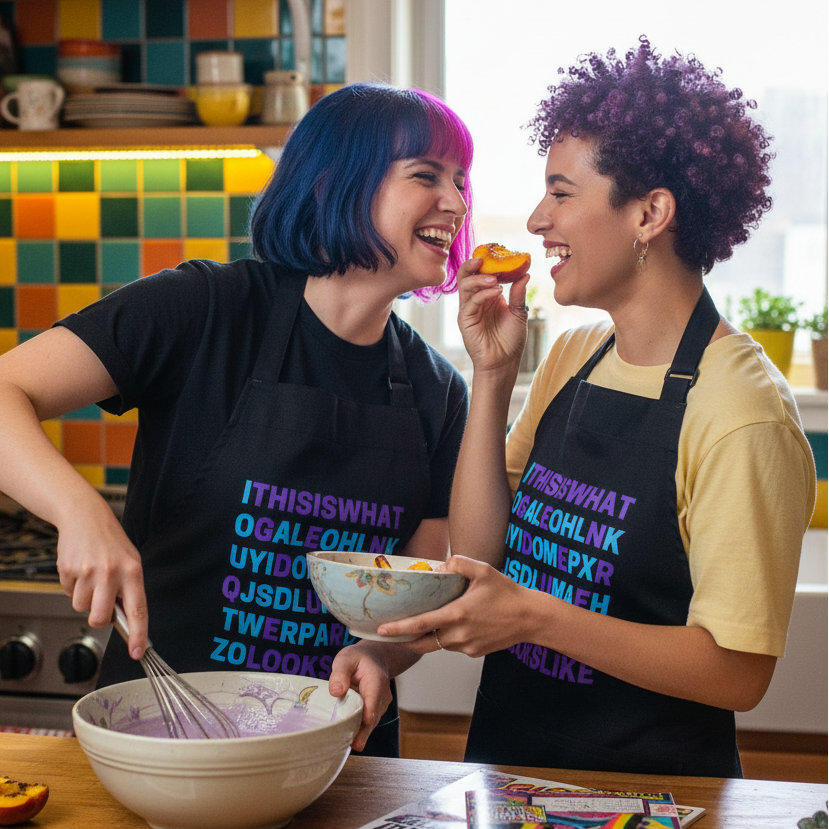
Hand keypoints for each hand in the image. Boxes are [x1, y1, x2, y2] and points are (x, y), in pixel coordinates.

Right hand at [56, 496, 147, 659]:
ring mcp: (88, 572)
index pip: (138, 610)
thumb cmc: (111, 541)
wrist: (85, 516)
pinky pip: (69, 593)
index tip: (138, 652)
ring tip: (90, 577)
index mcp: (133, 571)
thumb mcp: (130, 561)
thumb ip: (129, 589)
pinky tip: (80, 569)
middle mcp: (111, 573)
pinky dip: (73, 586)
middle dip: (97, 618)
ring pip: (81, 607)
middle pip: (100, 618)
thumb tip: (127, 620)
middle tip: (99, 605)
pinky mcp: (69, 571)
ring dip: (84, 598)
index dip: (139, 634)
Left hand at [328, 642, 394, 751]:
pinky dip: (358, 729)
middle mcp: (382, 696)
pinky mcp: (376, 711)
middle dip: (359, 735)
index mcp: (376, 682)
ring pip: (370, 724)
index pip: (372, 706)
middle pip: (371, 720)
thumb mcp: (346, 659)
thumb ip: (340, 673)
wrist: (375, 657)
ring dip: (358, 733)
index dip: (364, 725)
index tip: (356, 742)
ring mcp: (381, 705)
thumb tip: (336, 691)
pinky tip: (346, 736)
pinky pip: (368, 723)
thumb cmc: (359, 658)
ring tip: (342, 743)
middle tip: (345, 749)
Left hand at [377, 555, 531, 657]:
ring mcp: (467, 647)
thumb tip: (438, 569)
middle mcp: (459, 635)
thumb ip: (458, 563)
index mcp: (458, 614)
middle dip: (403, 640)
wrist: (531, 618)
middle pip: (422, 643)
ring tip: (426, 620)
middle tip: (389, 633)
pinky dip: (448, 636)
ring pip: (438, 643)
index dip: (399, 628)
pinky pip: (453, 645)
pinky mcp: (474, 653)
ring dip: (429, 635)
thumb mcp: (483, 569)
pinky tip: (457, 623)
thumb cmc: (507, 592)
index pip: (421, 624)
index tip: (382, 629)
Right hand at [457, 257, 531, 373]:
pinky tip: (497, 292)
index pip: (481, 272)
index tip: (501, 254)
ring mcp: (469, 309)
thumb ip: (518, 293)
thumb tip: (525, 273)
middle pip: (466, 274)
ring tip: (495, 279)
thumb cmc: (511, 340)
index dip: (487, 262)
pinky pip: (470, 302)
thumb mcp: (519, 313)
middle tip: (486, 258)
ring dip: (479, 278)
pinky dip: (483, 294)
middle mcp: (475, 299)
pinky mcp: (465, 320)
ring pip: (464, 284)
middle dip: (474, 264)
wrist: (504, 363)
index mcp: (487, 295)